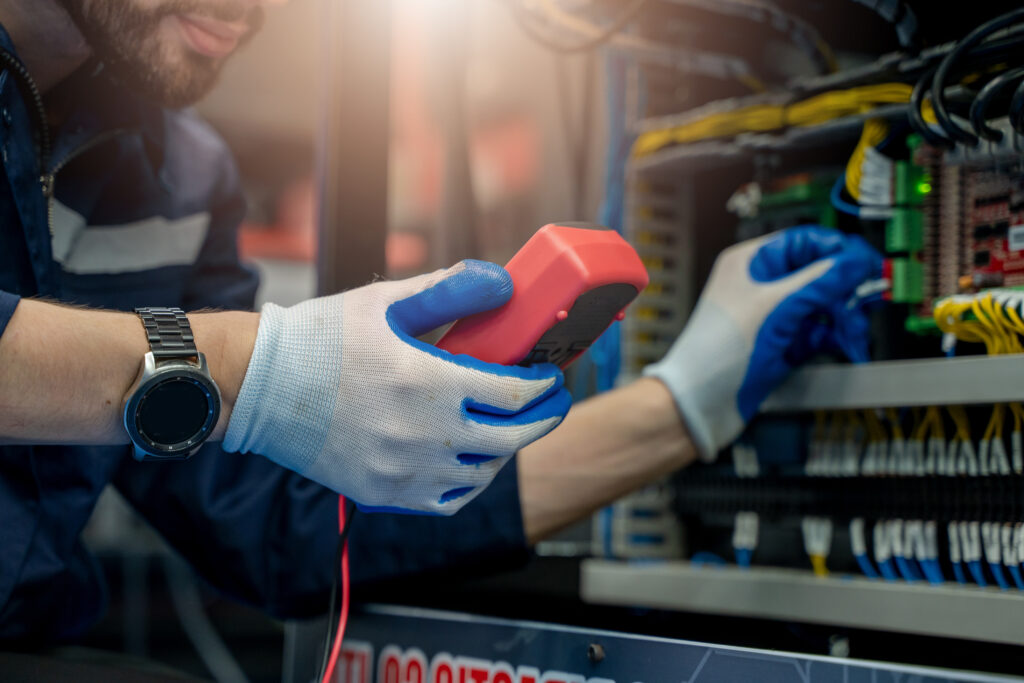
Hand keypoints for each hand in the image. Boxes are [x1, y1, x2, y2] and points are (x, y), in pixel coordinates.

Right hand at [224, 260, 571, 513]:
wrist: (259, 387)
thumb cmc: (321, 339)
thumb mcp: (386, 301)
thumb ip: (450, 289)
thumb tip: (503, 282)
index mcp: (425, 381)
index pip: (512, 394)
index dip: (542, 386)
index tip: (551, 377)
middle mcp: (420, 433)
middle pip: (509, 438)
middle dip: (541, 419)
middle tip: (551, 404)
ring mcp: (401, 470)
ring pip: (483, 472)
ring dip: (506, 450)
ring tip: (509, 427)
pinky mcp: (382, 493)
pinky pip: (447, 500)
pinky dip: (470, 482)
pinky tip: (472, 460)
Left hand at [644, 226, 880, 459]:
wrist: (700, 407)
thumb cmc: (716, 354)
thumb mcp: (776, 308)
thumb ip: (821, 281)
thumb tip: (857, 258)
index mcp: (750, 263)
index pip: (805, 242)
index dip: (838, 251)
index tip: (868, 265)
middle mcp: (760, 285)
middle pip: (819, 275)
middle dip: (844, 294)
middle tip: (864, 307)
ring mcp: (771, 315)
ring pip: (821, 305)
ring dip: (842, 319)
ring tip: (852, 337)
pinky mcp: (780, 343)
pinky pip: (816, 331)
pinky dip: (831, 338)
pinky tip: (841, 347)